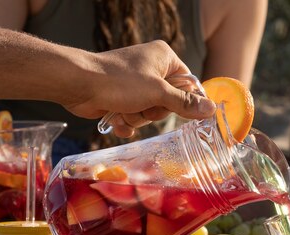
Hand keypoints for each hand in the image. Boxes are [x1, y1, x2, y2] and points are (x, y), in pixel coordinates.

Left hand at [63, 41, 215, 136]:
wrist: (78, 84)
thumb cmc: (119, 81)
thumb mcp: (158, 92)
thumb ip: (185, 103)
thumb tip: (211, 109)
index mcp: (165, 58)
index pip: (189, 84)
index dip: (185, 101)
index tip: (180, 111)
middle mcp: (152, 68)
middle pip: (170, 102)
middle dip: (154, 111)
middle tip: (143, 106)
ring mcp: (136, 84)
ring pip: (151, 112)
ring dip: (138, 117)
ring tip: (125, 109)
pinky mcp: (122, 98)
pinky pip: (136, 117)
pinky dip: (127, 121)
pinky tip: (117, 118)